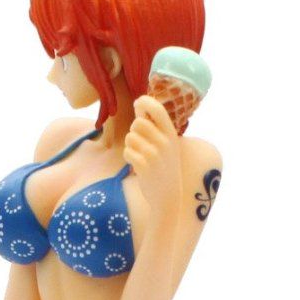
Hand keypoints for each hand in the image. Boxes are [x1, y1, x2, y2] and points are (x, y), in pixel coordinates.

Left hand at [123, 96, 181, 211]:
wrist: (168, 197)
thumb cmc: (164, 167)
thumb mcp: (167, 145)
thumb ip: (155, 126)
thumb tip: (139, 105)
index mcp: (171, 134)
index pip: (157, 109)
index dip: (144, 102)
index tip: (137, 104)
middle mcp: (164, 142)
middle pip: (138, 123)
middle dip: (134, 130)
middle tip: (139, 141)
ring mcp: (155, 154)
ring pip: (130, 137)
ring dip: (130, 145)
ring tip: (139, 155)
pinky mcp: (144, 166)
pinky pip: (127, 152)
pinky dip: (128, 157)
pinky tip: (136, 164)